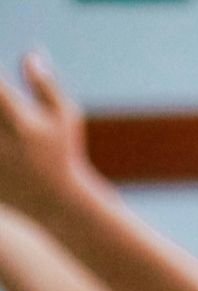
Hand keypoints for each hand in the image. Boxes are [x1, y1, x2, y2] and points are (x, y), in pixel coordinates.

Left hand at [0, 54, 92, 218]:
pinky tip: (1, 148)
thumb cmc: (64, 155)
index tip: (0, 87)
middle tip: (0, 112)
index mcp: (21, 124)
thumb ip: (47, 86)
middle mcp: (2, 144)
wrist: (60, 204)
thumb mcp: (67, 119)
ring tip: (2, 131)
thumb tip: (31, 54)